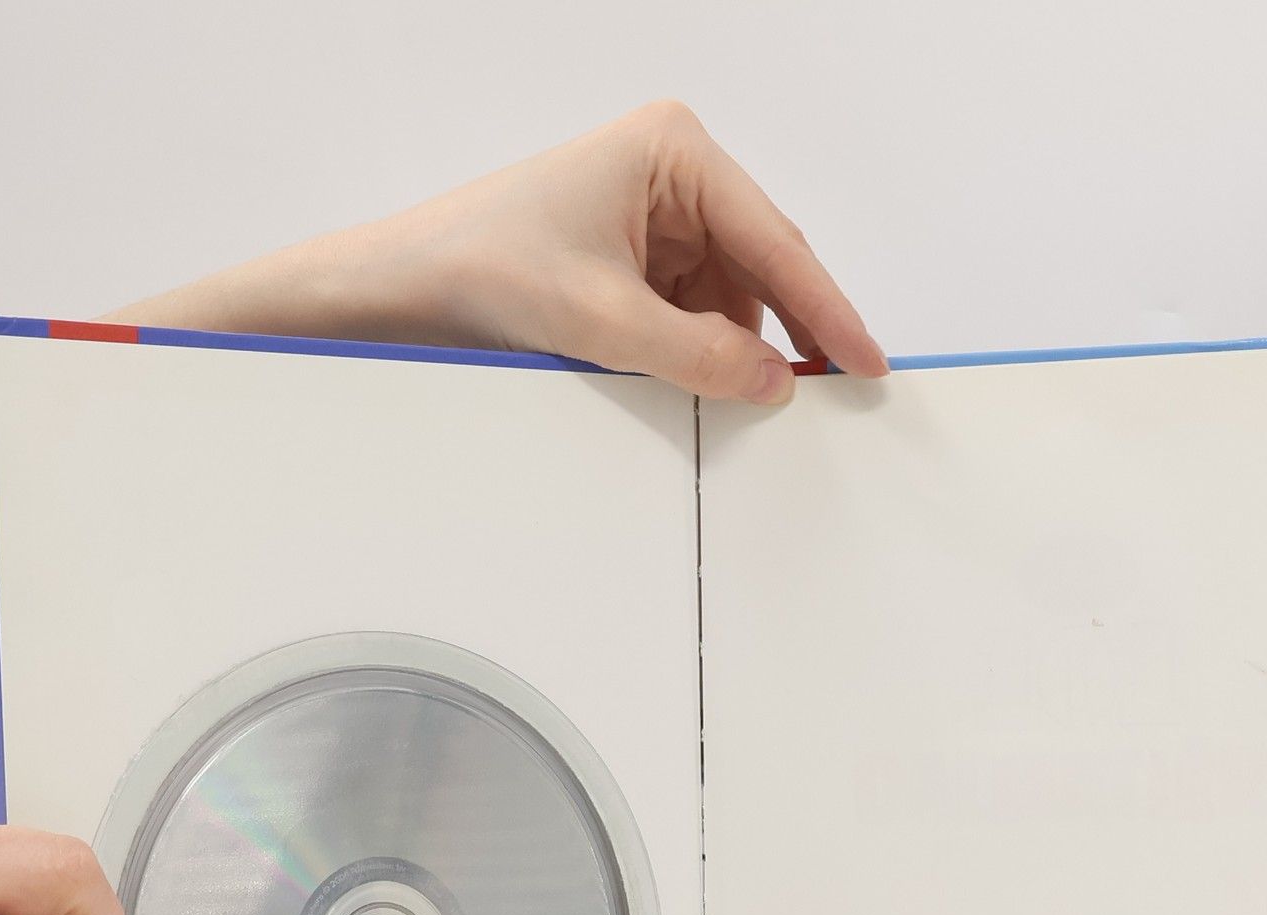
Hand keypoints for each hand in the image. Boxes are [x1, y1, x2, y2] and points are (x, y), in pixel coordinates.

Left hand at [118, 101, 888, 404]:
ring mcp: (653, 220)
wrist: (398, 292)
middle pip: (761, 270)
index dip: (827, 311)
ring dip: (738, 354)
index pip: (775, 242)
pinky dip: (704, 357)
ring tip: (753, 409)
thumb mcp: (602, 322)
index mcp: (673, 153)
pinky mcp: (632, 263)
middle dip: (789, 335)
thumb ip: (699, 356)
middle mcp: (671, 176)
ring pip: (729, 301)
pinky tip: (709, 394)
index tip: (868, 364)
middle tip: (833, 400)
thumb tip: (775, 382)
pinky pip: (694, 316)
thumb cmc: (479, 269)